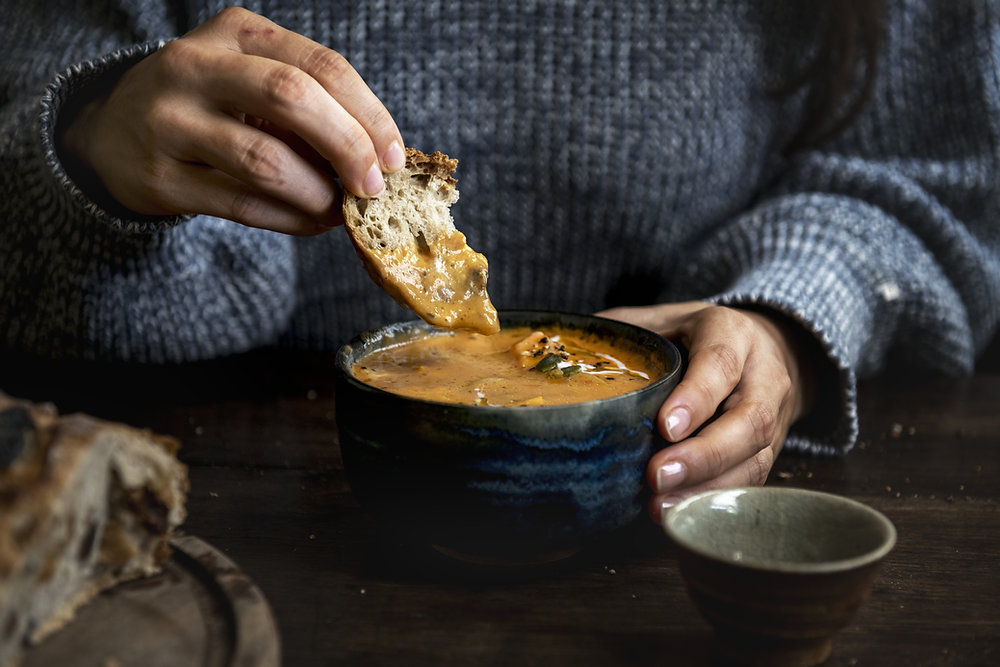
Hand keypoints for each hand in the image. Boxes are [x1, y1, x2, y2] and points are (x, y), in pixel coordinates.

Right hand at [58, 6, 403, 234]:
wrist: (110, 133)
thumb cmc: (209, 104)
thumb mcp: (250, 77)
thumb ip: (308, 102)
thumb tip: (379, 155)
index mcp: (234, 32)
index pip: (320, 65)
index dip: (368, 114)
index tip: (394, 155)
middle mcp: (194, 66)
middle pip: (291, 97)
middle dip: (348, 146)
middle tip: (373, 186)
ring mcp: (169, 121)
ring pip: (265, 159)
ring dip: (319, 193)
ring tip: (341, 208)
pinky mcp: (160, 177)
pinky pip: (242, 204)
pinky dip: (292, 219)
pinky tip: (314, 222)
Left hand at [597, 302, 817, 522]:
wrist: (763, 347)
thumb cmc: (694, 336)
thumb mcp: (661, 321)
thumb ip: (622, 333)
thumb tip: (562, 352)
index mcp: (731, 334)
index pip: (720, 363)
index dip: (696, 397)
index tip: (665, 427)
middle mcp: (762, 376)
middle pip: (749, 421)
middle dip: (703, 456)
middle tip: (657, 476)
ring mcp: (772, 416)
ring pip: (755, 458)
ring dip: (707, 487)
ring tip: (660, 506)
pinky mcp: (769, 450)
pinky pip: (751, 480)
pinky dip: (713, 499)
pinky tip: (677, 512)